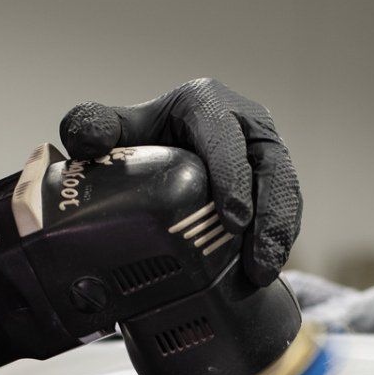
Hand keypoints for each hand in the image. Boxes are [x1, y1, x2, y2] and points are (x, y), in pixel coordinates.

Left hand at [60, 78, 300, 285]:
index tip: (231, 218)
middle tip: (253, 257)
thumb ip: (92, 127)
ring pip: (285, 187)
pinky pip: (287, 206)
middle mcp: (243, 122)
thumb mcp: (114, 129)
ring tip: (262, 272)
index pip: (224, 134)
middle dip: (267, 213)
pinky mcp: (274, 178)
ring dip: (279, 232)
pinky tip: (265, 270)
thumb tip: (86, 141)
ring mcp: (263, 150)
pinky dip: (281, 238)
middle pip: (269, 163)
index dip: (232, 175)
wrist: (162, 151)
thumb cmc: (141, 140)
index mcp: (205, 103)